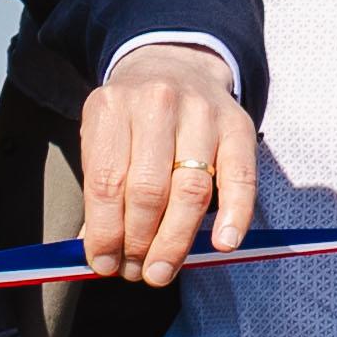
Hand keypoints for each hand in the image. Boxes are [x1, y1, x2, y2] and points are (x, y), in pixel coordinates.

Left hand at [71, 41, 263, 289]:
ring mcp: (202, 114)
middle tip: (136, 272)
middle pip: (148, 189)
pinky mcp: (238, 125)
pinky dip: (234, 214)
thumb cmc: (133, 115)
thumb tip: (97, 249)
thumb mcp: (103, 136)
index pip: (106, 180)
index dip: (104, 230)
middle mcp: (157, 105)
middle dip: (140, 241)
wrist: (175, 63)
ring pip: (190, 188)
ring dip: (176, 240)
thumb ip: (100, 188)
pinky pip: (239, 177)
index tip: (102, 264)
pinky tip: (223, 244)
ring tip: (162, 270)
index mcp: (112, 108)